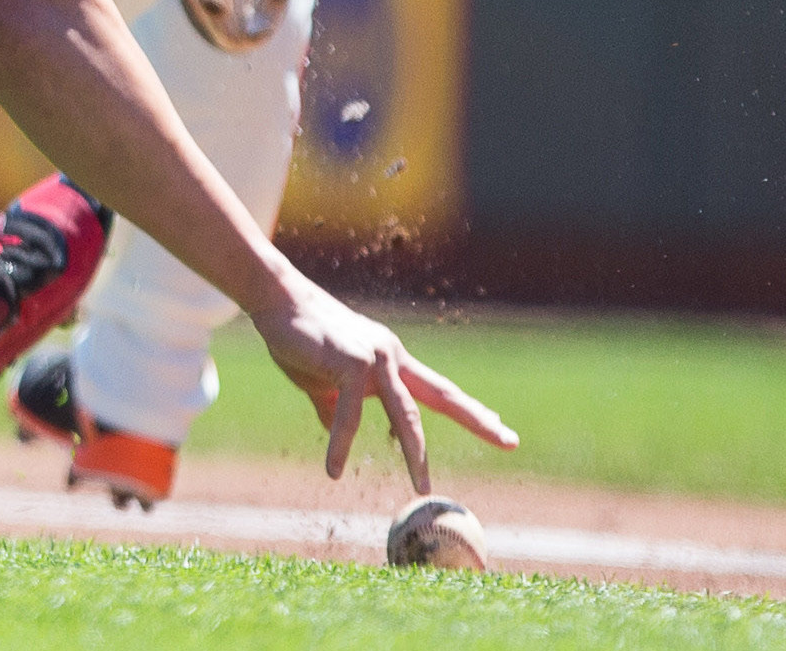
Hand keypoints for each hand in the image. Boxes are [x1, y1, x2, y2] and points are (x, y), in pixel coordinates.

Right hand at [247, 275, 515, 491]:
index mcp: (390, 360)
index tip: (498, 426)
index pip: (438, 389)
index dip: (469, 410)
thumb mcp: (320, 376)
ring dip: (415, 453)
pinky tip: (334, 469)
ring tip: (421, 486)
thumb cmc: (297, 335)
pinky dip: (341, 445)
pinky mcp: (350, 363)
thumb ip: (332, 403)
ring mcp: (375, 359)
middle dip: (478, 420)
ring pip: (405, 414)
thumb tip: (334, 431)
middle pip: (443, 395)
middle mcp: (392, 357)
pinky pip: (349, 415)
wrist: (274, 299)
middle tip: (511, 441)